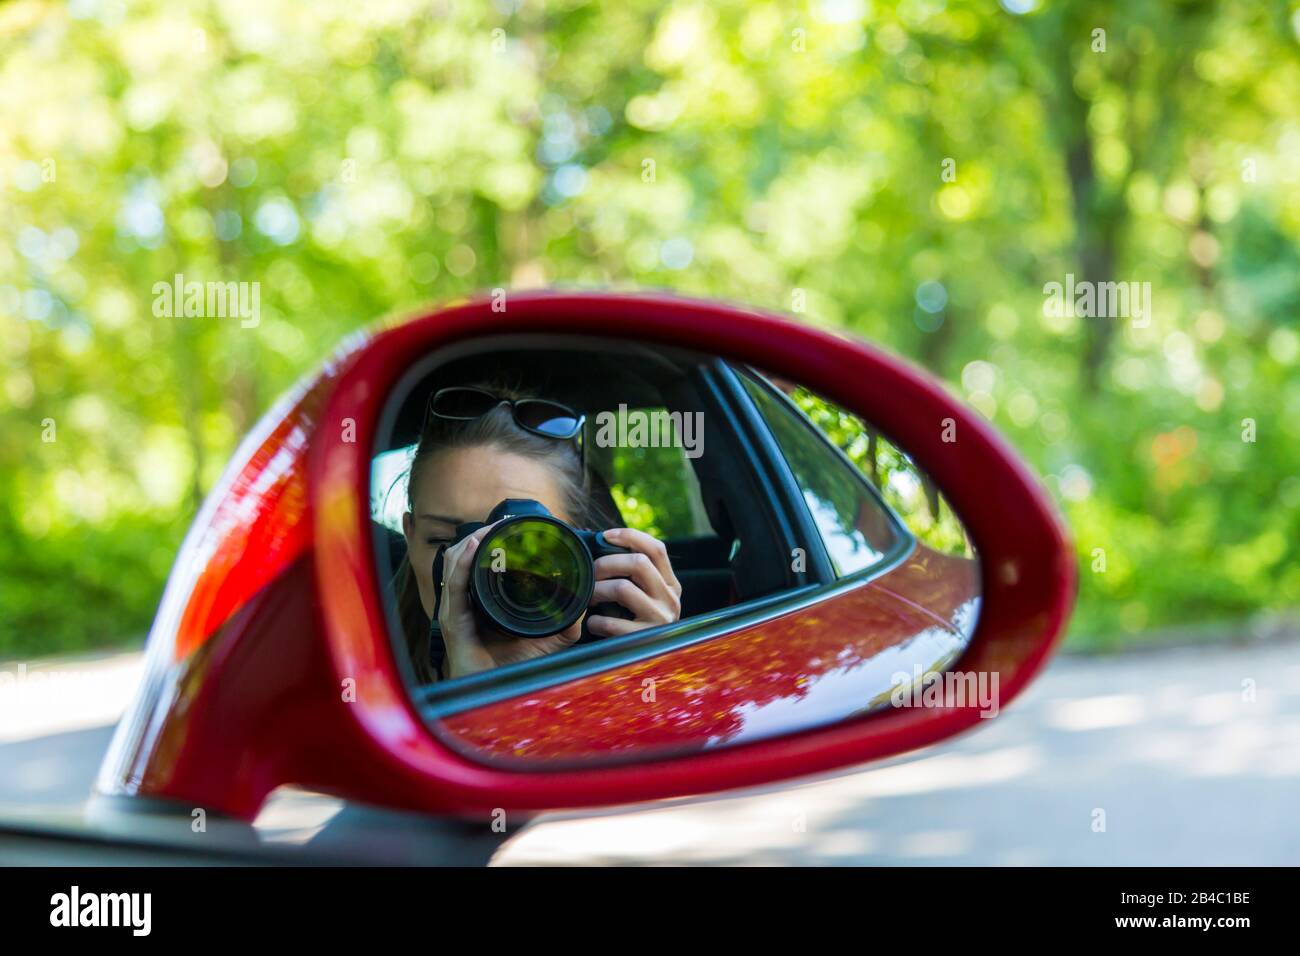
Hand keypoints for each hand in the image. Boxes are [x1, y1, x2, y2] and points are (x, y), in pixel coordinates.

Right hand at [437, 524, 583, 679]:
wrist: (500, 697)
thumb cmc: (516, 668)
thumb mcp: (549, 637)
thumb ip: (566, 618)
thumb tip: (585, 597)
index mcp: (482, 602)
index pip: (479, 562)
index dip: (490, 540)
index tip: (509, 525)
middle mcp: (465, 602)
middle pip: (464, 556)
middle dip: (480, 534)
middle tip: (502, 522)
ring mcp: (456, 610)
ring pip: (455, 563)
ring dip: (472, 541)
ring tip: (490, 528)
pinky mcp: (453, 621)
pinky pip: (455, 585)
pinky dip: (463, 562)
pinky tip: (476, 546)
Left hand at [586, 528, 682, 637]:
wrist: (646, 670)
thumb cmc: (634, 625)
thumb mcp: (644, 597)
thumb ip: (632, 574)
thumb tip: (600, 541)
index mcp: (671, 585)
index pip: (657, 549)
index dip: (630, 536)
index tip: (606, 535)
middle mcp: (671, 600)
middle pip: (639, 563)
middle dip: (606, 562)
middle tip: (590, 572)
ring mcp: (660, 620)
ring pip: (623, 588)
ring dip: (597, 590)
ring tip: (588, 598)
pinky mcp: (645, 640)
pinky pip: (612, 622)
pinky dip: (596, 621)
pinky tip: (593, 624)